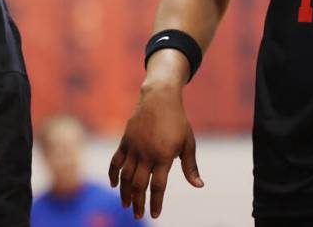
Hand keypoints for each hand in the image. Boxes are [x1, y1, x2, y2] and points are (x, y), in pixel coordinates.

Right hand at [108, 82, 203, 219]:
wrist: (159, 98)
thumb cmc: (177, 121)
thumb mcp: (188, 143)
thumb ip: (190, 166)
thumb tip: (199, 186)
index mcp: (163, 156)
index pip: (158, 186)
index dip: (156, 202)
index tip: (155, 215)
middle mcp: (146, 154)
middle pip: (139, 184)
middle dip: (138, 202)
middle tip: (137, 215)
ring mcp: (133, 147)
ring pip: (126, 176)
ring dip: (125, 192)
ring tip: (126, 204)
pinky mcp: (125, 141)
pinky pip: (116, 161)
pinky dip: (113, 174)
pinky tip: (115, 185)